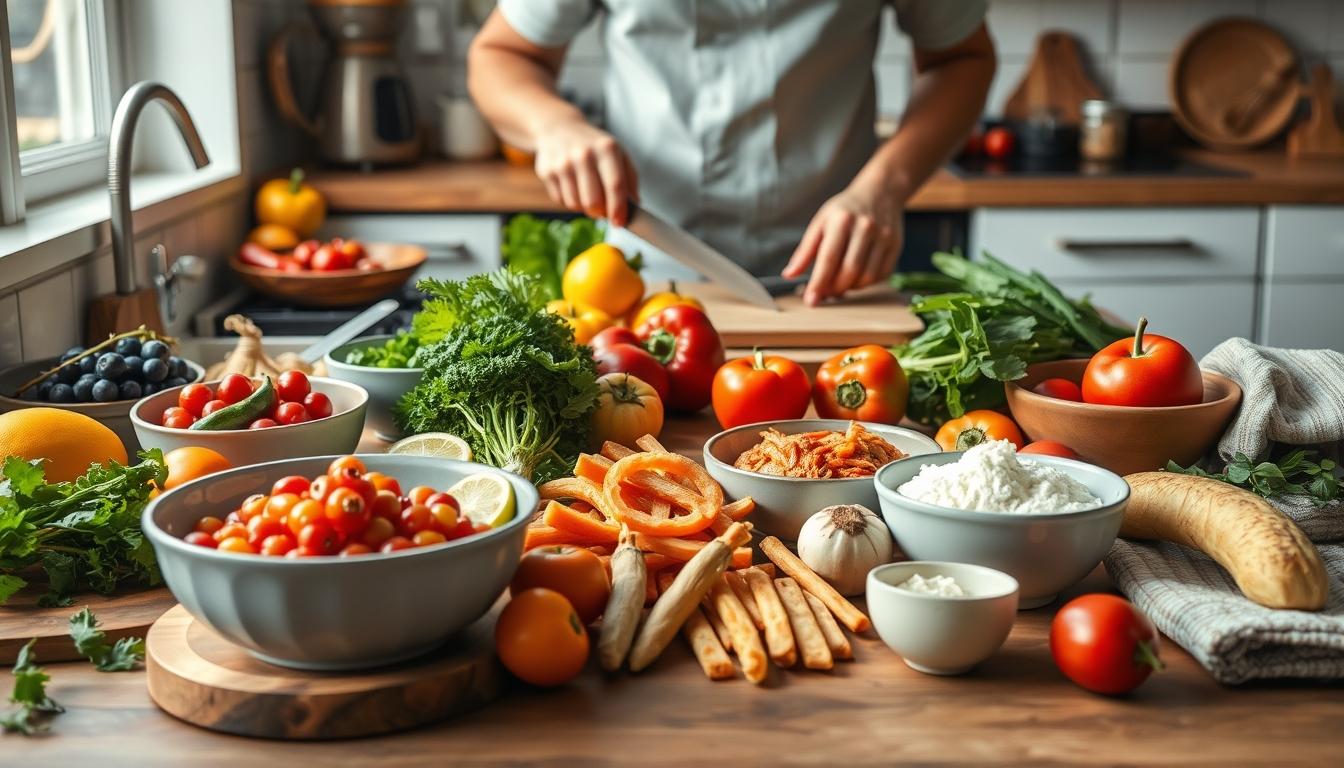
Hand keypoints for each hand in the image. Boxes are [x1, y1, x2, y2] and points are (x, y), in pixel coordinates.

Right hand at [533, 118, 638, 226]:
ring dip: (584, 206)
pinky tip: (572, 185)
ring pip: (576, 204)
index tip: (619, 222)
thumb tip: (634, 206)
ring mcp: (563, 163)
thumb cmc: (595, 147)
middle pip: (593, 201)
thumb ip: (629, 180)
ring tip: (587, 192)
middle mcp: (584, 154)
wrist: (559, 128)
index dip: (618, 208)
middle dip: (600, 212)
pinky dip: (570, 200)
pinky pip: (562, 201)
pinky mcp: (547, 171)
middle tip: (603, 209)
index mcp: (606, 148)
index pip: (615, 185)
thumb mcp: (618, 154)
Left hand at [783, 178, 902, 305]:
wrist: (880, 193)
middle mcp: (865, 227)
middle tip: (825, 294)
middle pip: (850, 270)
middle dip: (835, 289)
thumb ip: (805, 251)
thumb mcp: (821, 223)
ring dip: (851, 288)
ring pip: (867, 276)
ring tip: (839, 286)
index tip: (811, 300)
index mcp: (842, 220)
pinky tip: (856, 279)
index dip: (819, 283)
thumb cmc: (845, 211)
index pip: (828, 258)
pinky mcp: (895, 245)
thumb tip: (789, 275)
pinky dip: (866, 283)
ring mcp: (884, 236)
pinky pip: (881, 275)